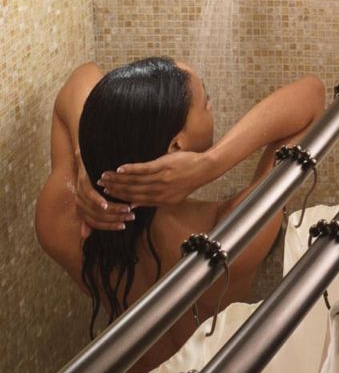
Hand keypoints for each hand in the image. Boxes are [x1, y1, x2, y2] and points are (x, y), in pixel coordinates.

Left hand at [75, 161, 133, 232]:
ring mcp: (79, 193)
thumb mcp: (95, 199)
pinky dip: (99, 201)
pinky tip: (109, 203)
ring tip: (127, 209)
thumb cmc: (96, 180)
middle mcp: (79, 203)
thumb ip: (92, 216)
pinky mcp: (82, 183)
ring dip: (112, 210)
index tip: (123, 226)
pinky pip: (90, 196)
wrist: (89, 158)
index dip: (108, 226)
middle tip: (130, 217)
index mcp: (81, 209)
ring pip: (95, 208)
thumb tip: (85, 235)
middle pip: (96, 217)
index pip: (94, 223)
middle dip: (114, 219)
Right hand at [97, 150, 212, 205]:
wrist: (204, 168)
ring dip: (118, 179)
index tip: (106, 195)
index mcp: (161, 201)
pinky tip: (120, 168)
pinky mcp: (163, 167)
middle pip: (132, 192)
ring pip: (135, 181)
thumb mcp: (172, 196)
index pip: (136, 201)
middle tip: (100, 185)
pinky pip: (143, 170)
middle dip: (114, 188)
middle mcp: (160, 193)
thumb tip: (134, 205)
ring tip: (105, 176)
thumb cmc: (187, 179)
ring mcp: (161, 180)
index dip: (120, 198)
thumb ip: (152, 200)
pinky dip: (130, 170)